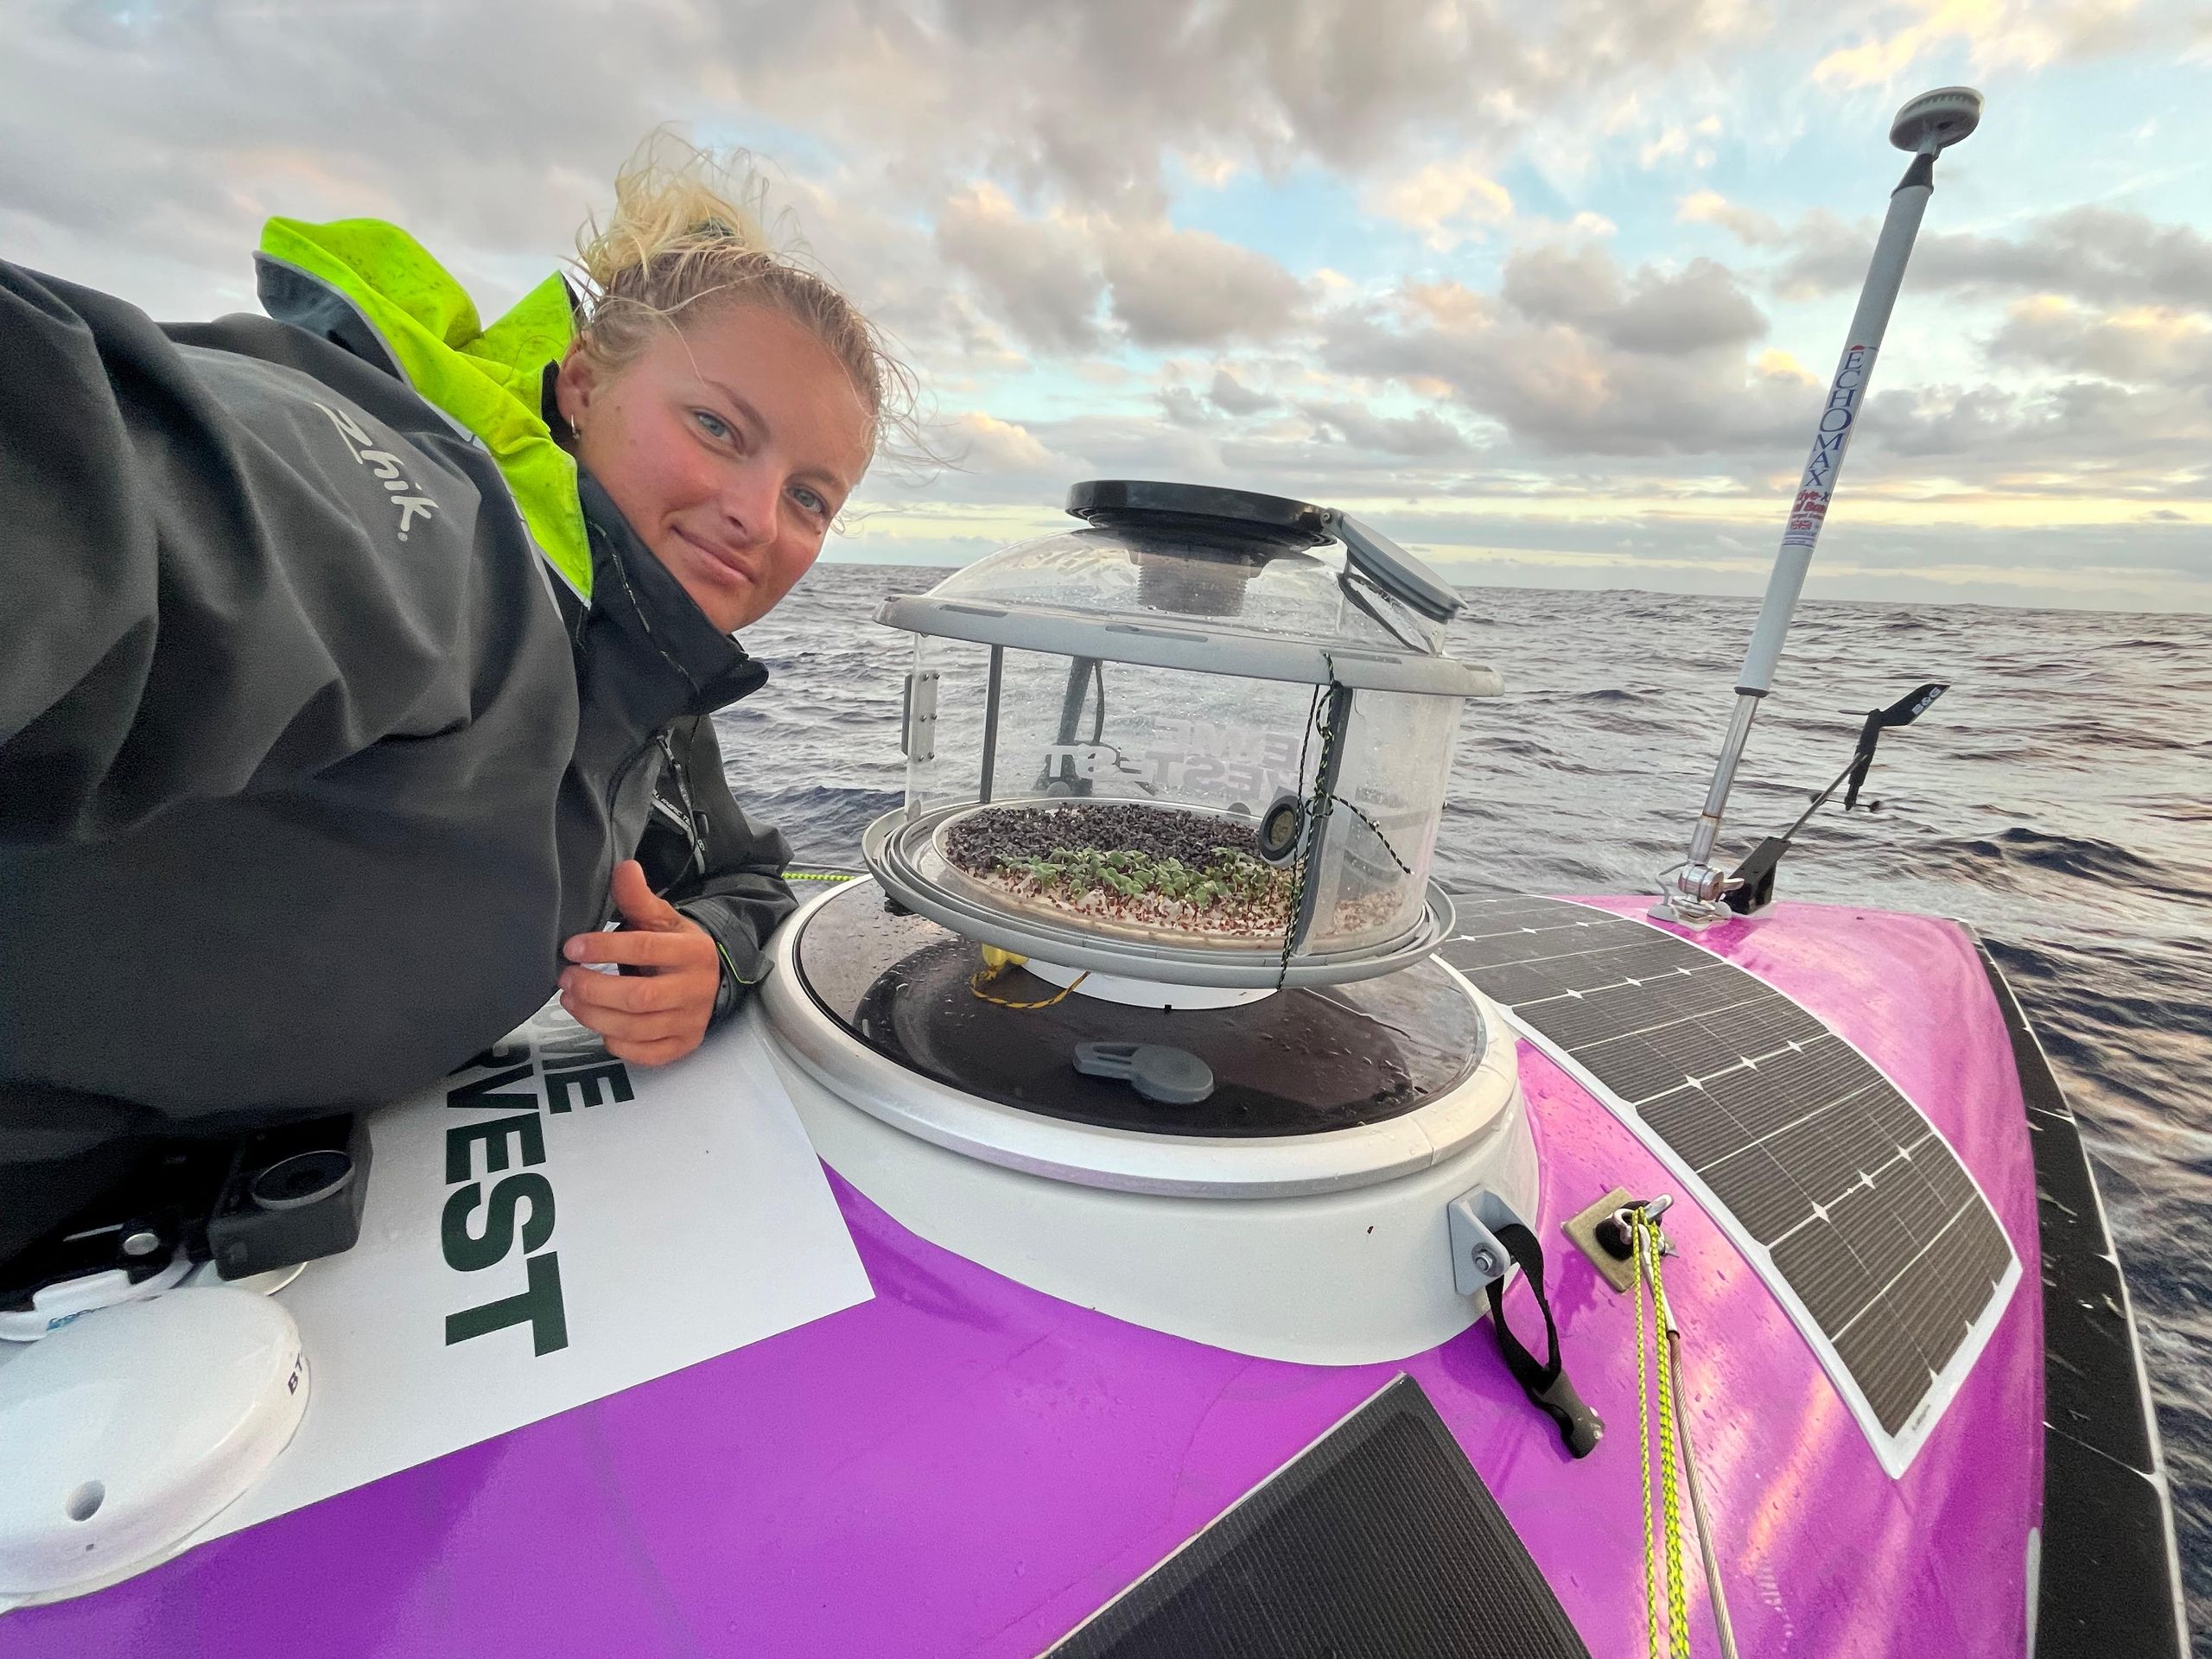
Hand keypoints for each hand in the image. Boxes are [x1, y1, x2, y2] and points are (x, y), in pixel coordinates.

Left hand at [557, 860, 720, 1066]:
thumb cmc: (672, 946)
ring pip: (637, 1028)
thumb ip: (638, 897)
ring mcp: (691, 1022)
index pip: (643, 949)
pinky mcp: (683, 1046)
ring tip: (570, 1000)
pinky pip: (646, 1054)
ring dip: (594, 1015)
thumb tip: (625, 867)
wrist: (707, 978)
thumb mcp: (660, 918)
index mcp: (693, 952)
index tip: (570, 948)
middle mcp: (697, 989)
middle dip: (593, 989)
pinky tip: (600, 1026)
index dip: (603, 949)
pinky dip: (617, 1043)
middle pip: (638, 997)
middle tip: (565, 979)